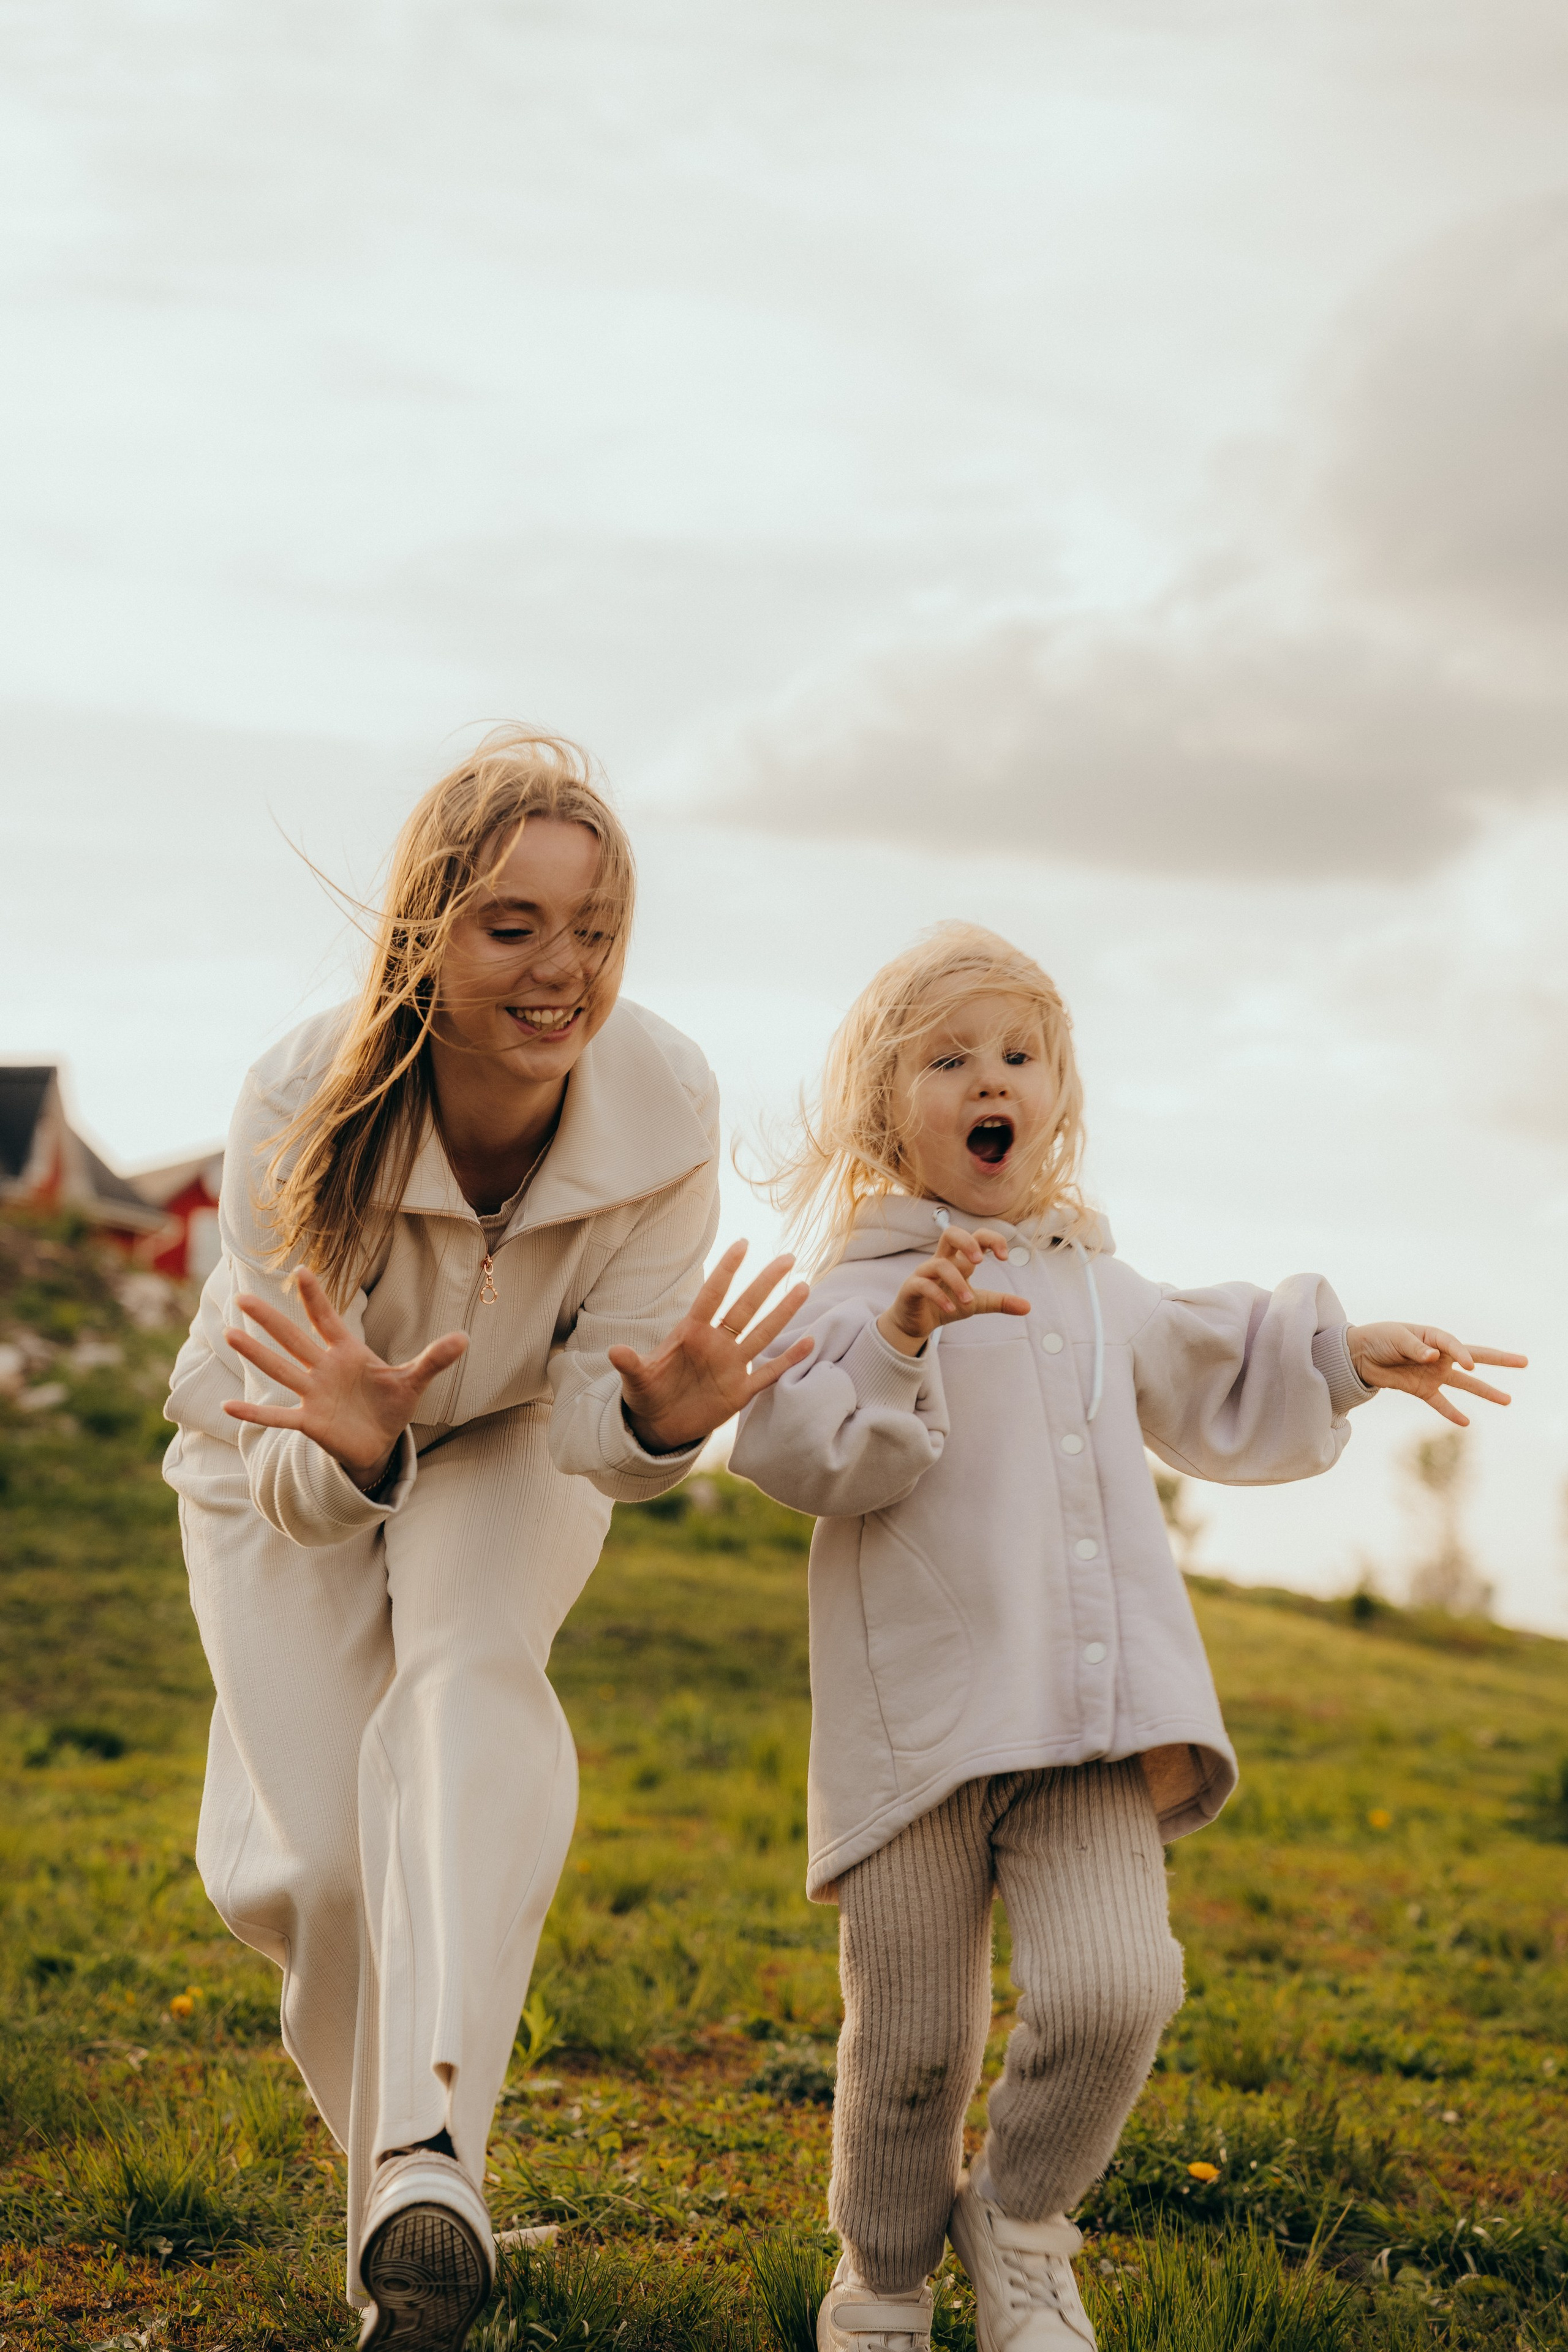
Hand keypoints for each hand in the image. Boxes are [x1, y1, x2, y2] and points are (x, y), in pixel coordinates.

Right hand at [221, 1267, 468, 1484]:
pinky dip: (255, 1412)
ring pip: (281, 1370)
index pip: (328, 1320)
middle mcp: (324, 1369)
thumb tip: (465, 1338)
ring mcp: (313, 1394)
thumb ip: (435, 1359)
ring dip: (256, 1354)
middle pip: (293, 1339)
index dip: (315, 1299)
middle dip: (270, 1320)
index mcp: (348, 1352)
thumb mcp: (415, 1380)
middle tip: (242, 1297)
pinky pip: (278, 1416)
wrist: (380, 1442)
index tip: (301, 1271)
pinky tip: (228, 1408)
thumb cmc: (391, 1404)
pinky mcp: (310, 1422)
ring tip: (229, 1333)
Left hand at [608, 1242, 813, 1453]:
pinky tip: (809, 1342)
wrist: (659, 1424)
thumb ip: (631, 1365)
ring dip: (783, 1312)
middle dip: (765, 1283)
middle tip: (788, 1257)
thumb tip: (615, 1351)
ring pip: (762, 1333)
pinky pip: (768, 1372)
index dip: (726, 1270)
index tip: (743, 1243)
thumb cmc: (647, 1393)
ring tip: (803, 1287)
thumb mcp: (637, 1380)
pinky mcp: (740, 1391)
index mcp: (691, 1333)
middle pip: (745, 1307)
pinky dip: (788, 1359)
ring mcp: (731, 1366)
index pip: (712, 1295)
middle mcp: (716, 1344)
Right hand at [877, 1223, 1029, 1357]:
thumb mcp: (977, 1303)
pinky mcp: (911, 1288)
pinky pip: (923, 1285)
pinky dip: (939, 1297)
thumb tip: (1028, 1306)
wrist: (917, 1324)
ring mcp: (924, 1273)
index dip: (992, 1239)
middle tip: (980, 1262)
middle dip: (967, 1242)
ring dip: (957, 1282)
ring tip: (968, 1300)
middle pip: (950, 1233)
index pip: (975, 1236)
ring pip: (938, 1264)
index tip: (1005, 1257)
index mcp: (958, 1259)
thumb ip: (1000, 1302)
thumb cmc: (946, 1305)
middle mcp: (940, 1260)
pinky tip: (951, 1309)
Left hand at [1345, 1323, 1526, 1426]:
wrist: (1358, 1355)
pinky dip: (1451, 1413)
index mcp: (1434, 1337)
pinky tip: (1466, 1422)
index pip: (1454, 1345)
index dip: (1463, 1354)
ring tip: (1508, 1400)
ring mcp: (1433, 1374)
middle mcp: (1439, 1356)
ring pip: (1465, 1384)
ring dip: (1486, 1392)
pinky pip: (1440, 1403)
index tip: (1470, 1366)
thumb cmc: (1379, 1338)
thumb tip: (1434, 1357)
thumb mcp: (1395, 1338)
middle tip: (1524, 1361)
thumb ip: (1415, 1348)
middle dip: (1499, 1360)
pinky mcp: (1422, 1389)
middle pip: (1474, 1357)